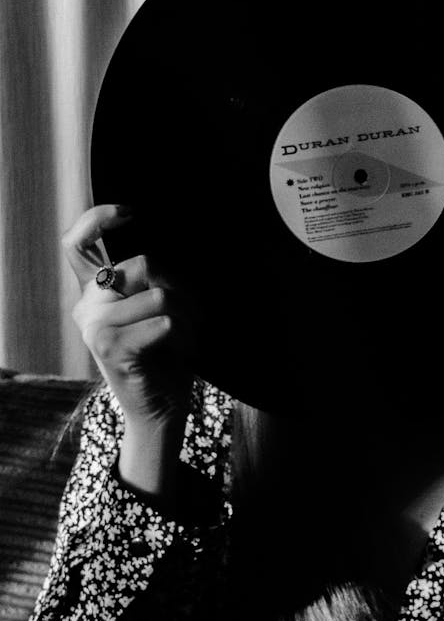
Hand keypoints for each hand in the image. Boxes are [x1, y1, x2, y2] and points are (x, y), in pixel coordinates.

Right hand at [63, 205, 194, 492]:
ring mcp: (95, 327)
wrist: (161, 408)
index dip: (97, 219)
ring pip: (160, 294)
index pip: (76, 243)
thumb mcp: (156, 309)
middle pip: (143, 264)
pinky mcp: (111, 349)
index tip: (129, 212)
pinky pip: (164, 322)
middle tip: (189, 316)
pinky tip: (178, 352)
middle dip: (181, 287)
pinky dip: (183, 335)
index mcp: (94, 293)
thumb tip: (160, 255)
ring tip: (185, 338)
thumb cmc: (165, 356)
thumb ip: (150, 279)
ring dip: (188, 316)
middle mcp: (87, 306)